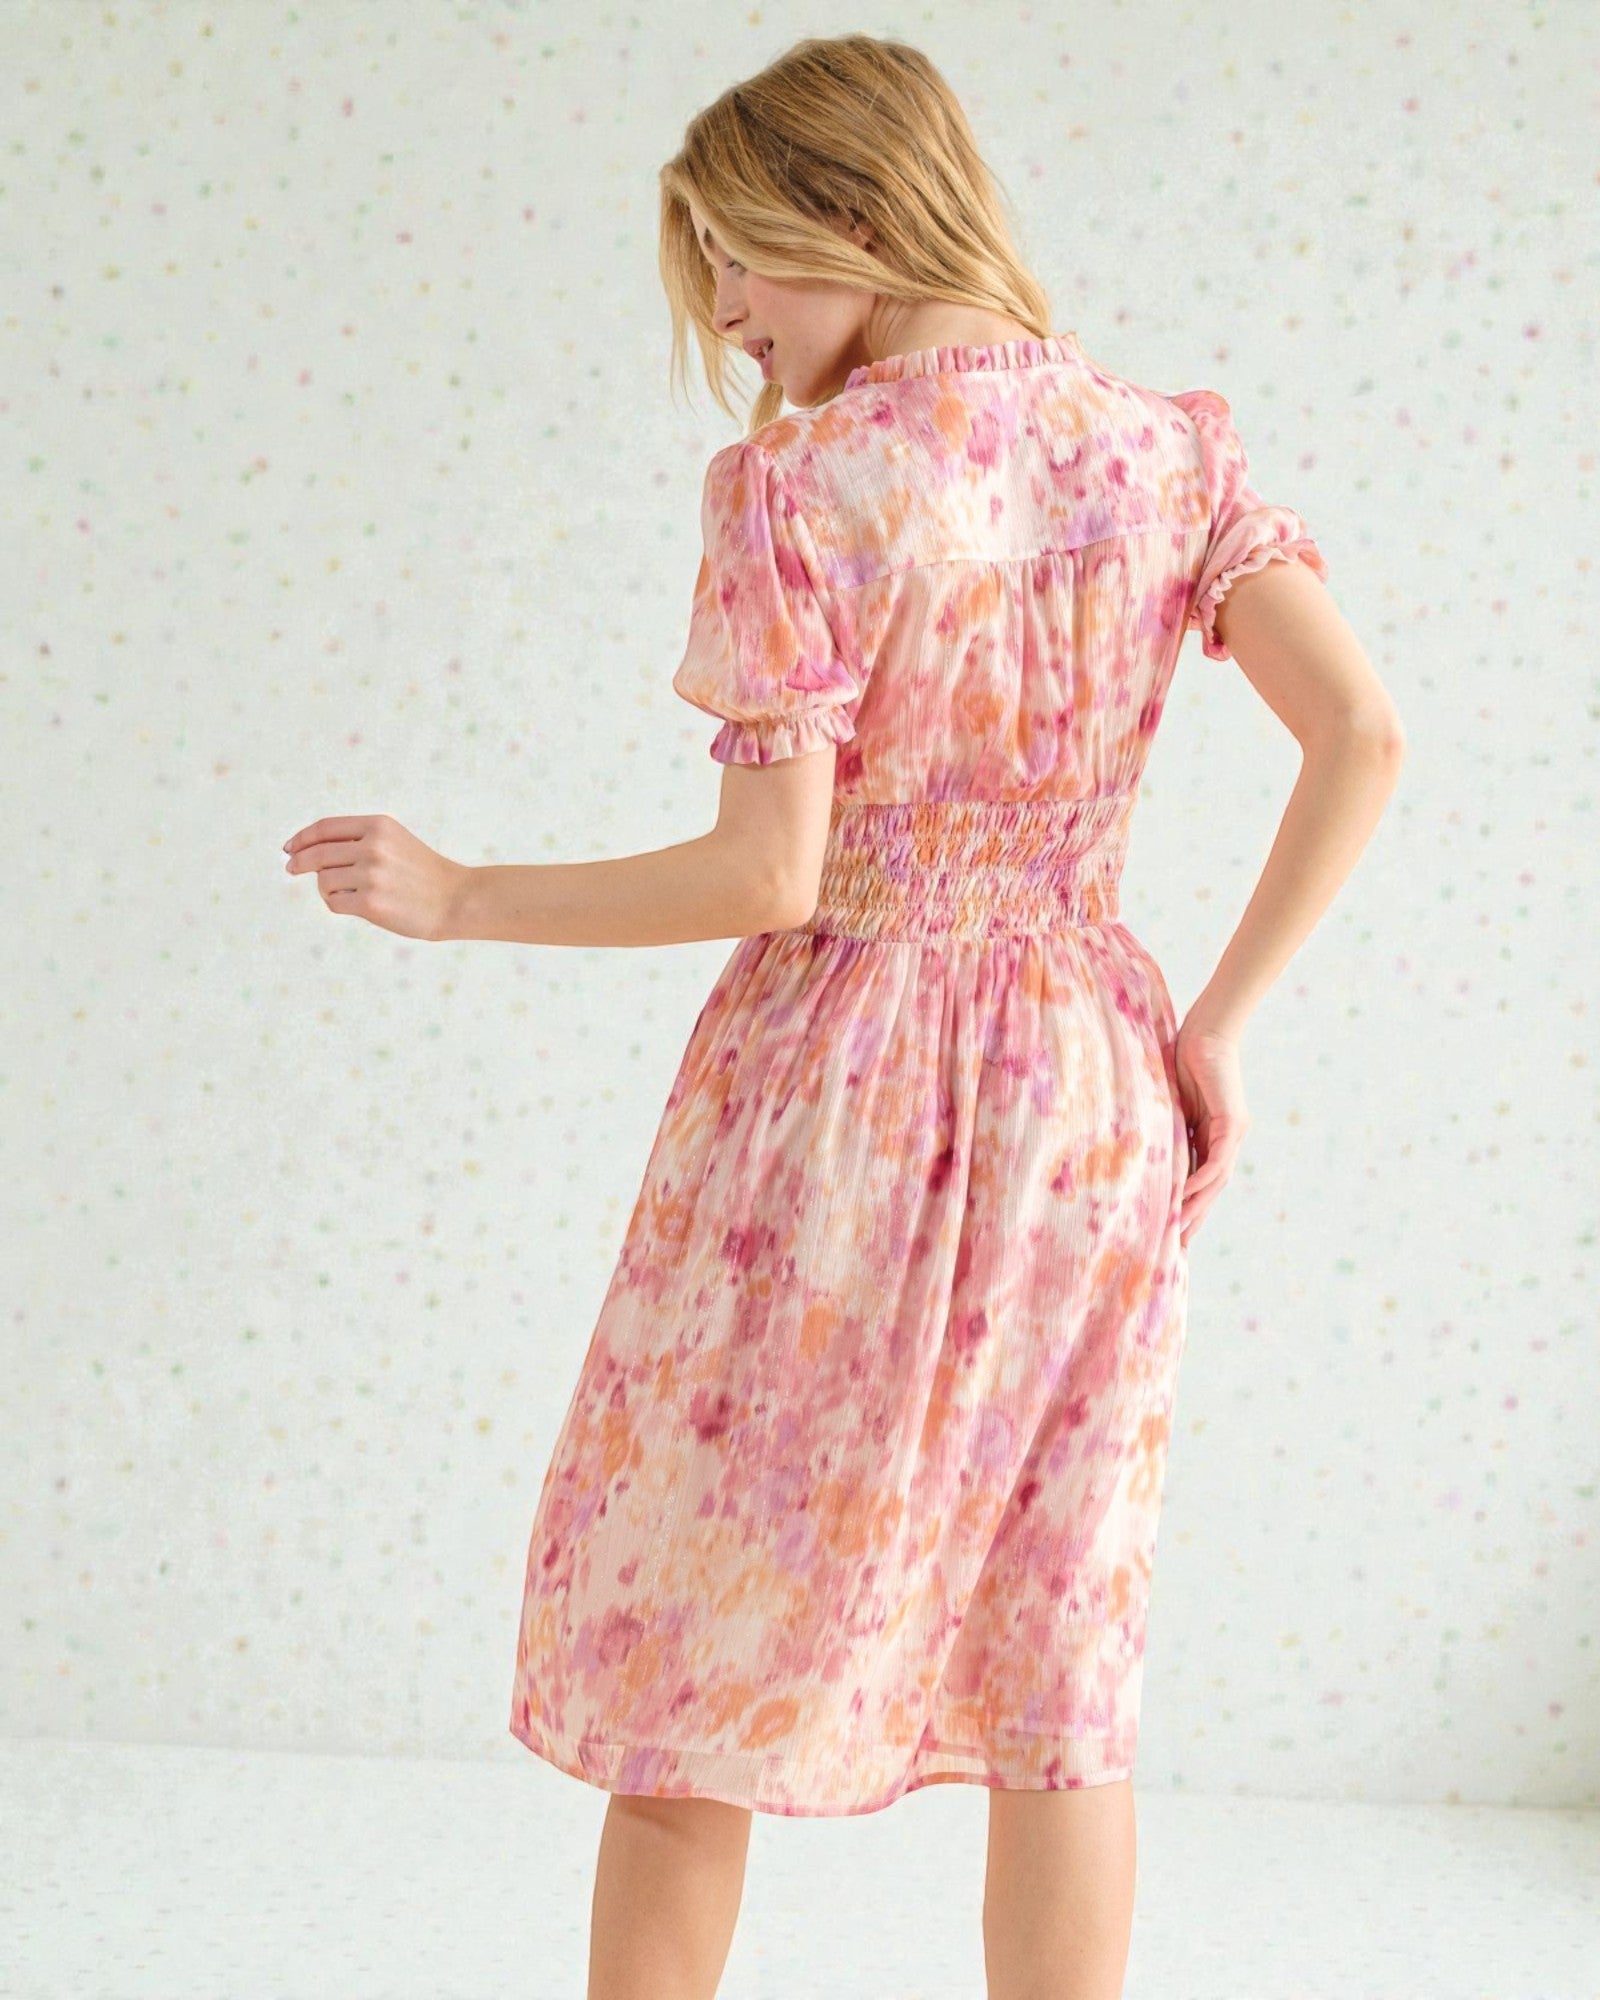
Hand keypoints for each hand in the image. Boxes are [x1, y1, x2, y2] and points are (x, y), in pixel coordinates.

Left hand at [281, 813, 468, 941]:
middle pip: (317, 854)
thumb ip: (357, 840)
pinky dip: (337, 903)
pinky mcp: (370, 903)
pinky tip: (354, 905)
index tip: (290, 848)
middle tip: (291, 868)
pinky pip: (333, 902)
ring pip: (324, 880)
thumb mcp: (394, 841)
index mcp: (378, 826)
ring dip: (328, 887)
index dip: (303, 838)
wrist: (455, 899)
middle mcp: (373, 847)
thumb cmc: (422, 873)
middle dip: (299, 862)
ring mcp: (371, 875)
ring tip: (348, 892)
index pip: (325, 828)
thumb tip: (309, 852)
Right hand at [1172, 1020, 1250, 1248]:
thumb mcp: (1171, 1105)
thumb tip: (1146, 1154)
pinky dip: (1202, 1179)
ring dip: (1199, 1207)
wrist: (1206, 1031)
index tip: (1172, 1229)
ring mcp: (1233, 1132)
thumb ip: (1167, 1130)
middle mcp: (1227, 1138)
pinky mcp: (1232, 1122)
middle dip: (1195, 1217)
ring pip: (1217, 1181)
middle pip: (1212, 1188)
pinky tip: (1187, 1196)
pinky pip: (1217, 1160)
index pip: (1200, 1178)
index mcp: (1211, 1135)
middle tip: (1179, 1246)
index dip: (1188, 1205)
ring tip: (1180, 1229)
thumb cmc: (1183, 1059)